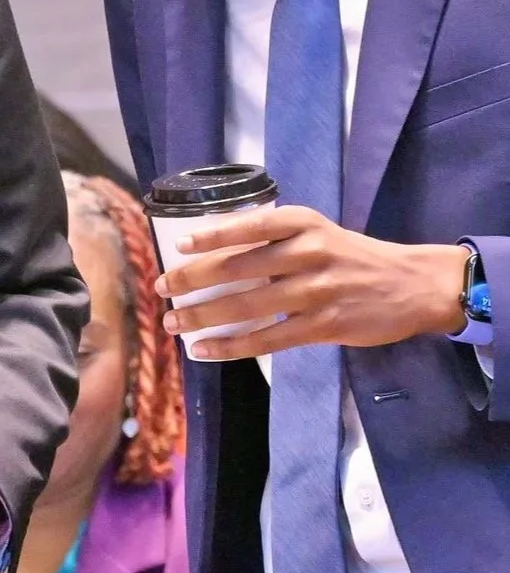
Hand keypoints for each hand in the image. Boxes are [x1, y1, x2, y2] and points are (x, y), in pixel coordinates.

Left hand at [154, 206, 469, 360]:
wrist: (412, 284)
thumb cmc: (353, 256)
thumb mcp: (319, 232)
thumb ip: (276, 239)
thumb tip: (216, 254)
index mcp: (303, 223)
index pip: (248, 227)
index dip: (210, 237)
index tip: (178, 246)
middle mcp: (307, 252)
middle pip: (238, 267)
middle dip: (193, 280)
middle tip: (161, 289)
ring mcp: (316, 290)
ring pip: (247, 305)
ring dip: (203, 316)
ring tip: (173, 323)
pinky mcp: (324, 326)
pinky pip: (267, 339)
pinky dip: (231, 345)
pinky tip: (206, 349)